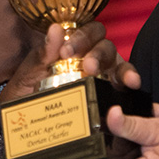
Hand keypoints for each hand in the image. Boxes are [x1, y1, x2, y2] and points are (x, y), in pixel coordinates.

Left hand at [0, 22, 140, 107]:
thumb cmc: (26, 96)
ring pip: (117, 62)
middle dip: (97, 53)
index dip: (80, 37)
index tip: (66, 51)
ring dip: (118, 67)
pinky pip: (125, 83)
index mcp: (70, 49)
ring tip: (116, 77)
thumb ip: (41, 54)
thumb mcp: (28, 75)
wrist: (26, 129)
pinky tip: (132, 84)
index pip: (85, 31)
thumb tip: (55, 29)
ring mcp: (103, 75)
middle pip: (103, 45)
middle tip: (88, 66)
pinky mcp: (112, 95)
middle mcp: (90, 58)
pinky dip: (130, 79)